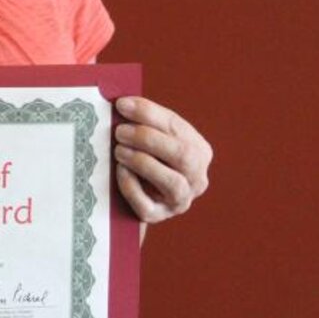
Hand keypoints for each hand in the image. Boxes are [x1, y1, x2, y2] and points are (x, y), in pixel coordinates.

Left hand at [113, 96, 211, 224]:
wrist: (136, 190)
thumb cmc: (145, 153)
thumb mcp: (152, 135)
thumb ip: (144, 119)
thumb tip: (121, 102)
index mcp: (199, 150)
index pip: (177, 127)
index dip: (149, 114)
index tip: (122, 104)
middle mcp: (197, 178)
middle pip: (182, 156)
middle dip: (148, 139)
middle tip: (120, 131)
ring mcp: (180, 200)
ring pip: (172, 183)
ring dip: (143, 162)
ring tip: (119, 150)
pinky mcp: (158, 216)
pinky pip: (147, 205)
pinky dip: (131, 186)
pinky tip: (120, 171)